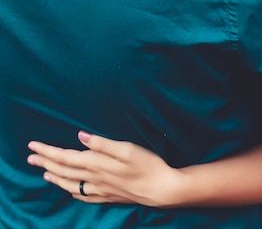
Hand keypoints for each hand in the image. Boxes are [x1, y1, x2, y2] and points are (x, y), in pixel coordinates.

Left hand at [27, 131, 182, 206]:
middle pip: (64, 171)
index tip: (33, 145)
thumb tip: (81, 135)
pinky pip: (84, 195)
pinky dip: (72, 191)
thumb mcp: (127, 148)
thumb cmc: (148, 165)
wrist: (162, 189)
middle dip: (46, 162)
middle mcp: (95, 178)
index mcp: (98, 164)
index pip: (66, 157)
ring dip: (55, 177)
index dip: (48, 151)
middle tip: (30, 157)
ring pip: (71, 184)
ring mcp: (101, 190)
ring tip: (44, 172)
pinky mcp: (109, 196)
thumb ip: (102, 143)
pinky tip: (70, 191)